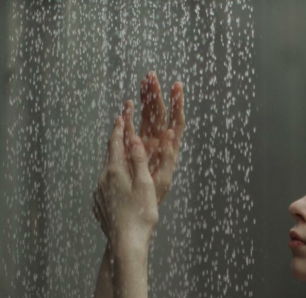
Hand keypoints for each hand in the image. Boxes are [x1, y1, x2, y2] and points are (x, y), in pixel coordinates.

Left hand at [95, 108, 159, 251]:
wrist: (126, 243)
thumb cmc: (141, 215)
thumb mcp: (146, 184)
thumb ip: (139, 160)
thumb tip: (134, 138)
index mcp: (115, 171)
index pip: (115, 143)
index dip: (119, 129)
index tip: (120, 116)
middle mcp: (103, 179)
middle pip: (109, 155)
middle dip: (116, 142)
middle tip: (120, 130)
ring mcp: (99, 193)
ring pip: (107, 171)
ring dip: (115, 162)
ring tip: (122, 158)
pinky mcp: (99, 205)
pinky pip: (105, 187)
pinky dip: (112, 180)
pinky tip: (119, 186)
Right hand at [138, 71, 184, 205]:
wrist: (133, 214)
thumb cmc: (150, 201)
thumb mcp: (162, 180)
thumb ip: (167, 156)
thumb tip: (171, 133)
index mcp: (168, 150)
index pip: (176, 122)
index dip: (177, 104)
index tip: (177, 86)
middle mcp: (158, 145)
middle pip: (159, 115)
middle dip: (156, 94)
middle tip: (151, 75)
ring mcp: (145, 146)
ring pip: (147, 119)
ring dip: (146, 100)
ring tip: (144, 81)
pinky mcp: (132, 151)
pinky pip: (132, 130)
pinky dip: (131, 118)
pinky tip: (128, 106)